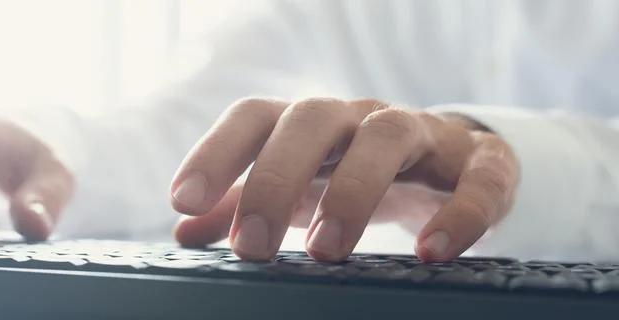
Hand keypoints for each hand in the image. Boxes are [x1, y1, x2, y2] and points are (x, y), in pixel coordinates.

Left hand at [169, 98, 518, 261]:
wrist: (452, 161)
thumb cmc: (353, 172)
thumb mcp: (297, 187)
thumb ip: (241, 205)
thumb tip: (184, 230)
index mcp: (307, 124)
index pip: (255, 116)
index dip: (216, 151)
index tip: (182, 199)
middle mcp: (357, 118)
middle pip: (312, 119)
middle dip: (275, 179)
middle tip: (250, 246)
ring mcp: (420, 134)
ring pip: (386, 137)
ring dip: (353, 193)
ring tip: (324, 250)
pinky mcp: (479, 162)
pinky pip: (476, 178)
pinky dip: (458, 213)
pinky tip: (430, 252)